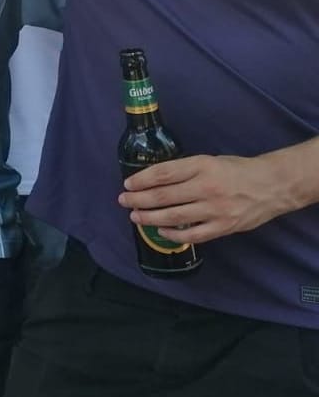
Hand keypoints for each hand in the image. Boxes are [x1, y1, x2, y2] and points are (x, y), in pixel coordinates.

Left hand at [118, 154, 298, 245]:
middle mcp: (207, 187)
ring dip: (150, 218)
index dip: (141, 179)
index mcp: (202, 165)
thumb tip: (153, 181)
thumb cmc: (236, 170)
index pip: (163, 173)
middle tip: (124, 201)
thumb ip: (185, 171)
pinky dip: (174, 235)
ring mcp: (216, 209)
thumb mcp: (209, 161)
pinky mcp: (224, 227)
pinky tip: (161, 231)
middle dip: (139, 199)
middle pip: (164, 196)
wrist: (271, 186)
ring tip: (135, 216)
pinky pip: (193, 235)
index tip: (128, 184)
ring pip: (174, 216)